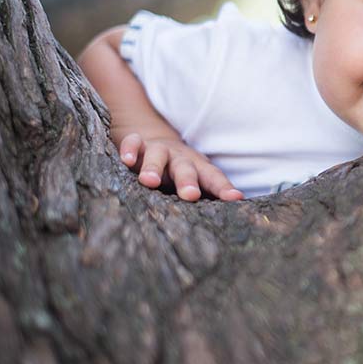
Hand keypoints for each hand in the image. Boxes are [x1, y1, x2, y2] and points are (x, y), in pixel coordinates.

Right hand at [117, 133, 243, 201]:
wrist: (158, 145)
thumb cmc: (180, 173)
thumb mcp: (195, 183)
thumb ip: (206, 198)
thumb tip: (225, 221)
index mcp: (199, 169)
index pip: (213, 178)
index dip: (224, 188)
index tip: (235, 198)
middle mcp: (180, 158)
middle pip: (186, 168)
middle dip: (188, 181)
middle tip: (190, 195)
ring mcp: (160, 150)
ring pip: (158, 155)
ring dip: (154, 167)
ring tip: (150, 181)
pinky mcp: (139, 145)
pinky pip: (134, 142)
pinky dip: (131, 149)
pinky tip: (128, 161)